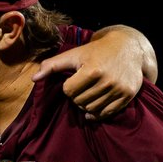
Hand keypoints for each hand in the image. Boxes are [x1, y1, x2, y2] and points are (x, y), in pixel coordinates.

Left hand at [34, 25, 157, 120]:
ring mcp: (118, 89)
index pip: (69, 91)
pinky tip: (93, 109)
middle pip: (79, 101)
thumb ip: (52, 65)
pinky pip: (107, 113)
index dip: (68, 86)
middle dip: (76, 96)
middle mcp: (106, 81)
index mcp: (92, 70)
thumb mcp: (74, 54)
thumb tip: (34, 79)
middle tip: (82, 87)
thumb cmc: (97, 51)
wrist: (128, 48)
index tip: (74, 80)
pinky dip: (97, 114)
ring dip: (86, 105)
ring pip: (91, 109)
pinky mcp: (127, 96)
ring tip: (88, 94)